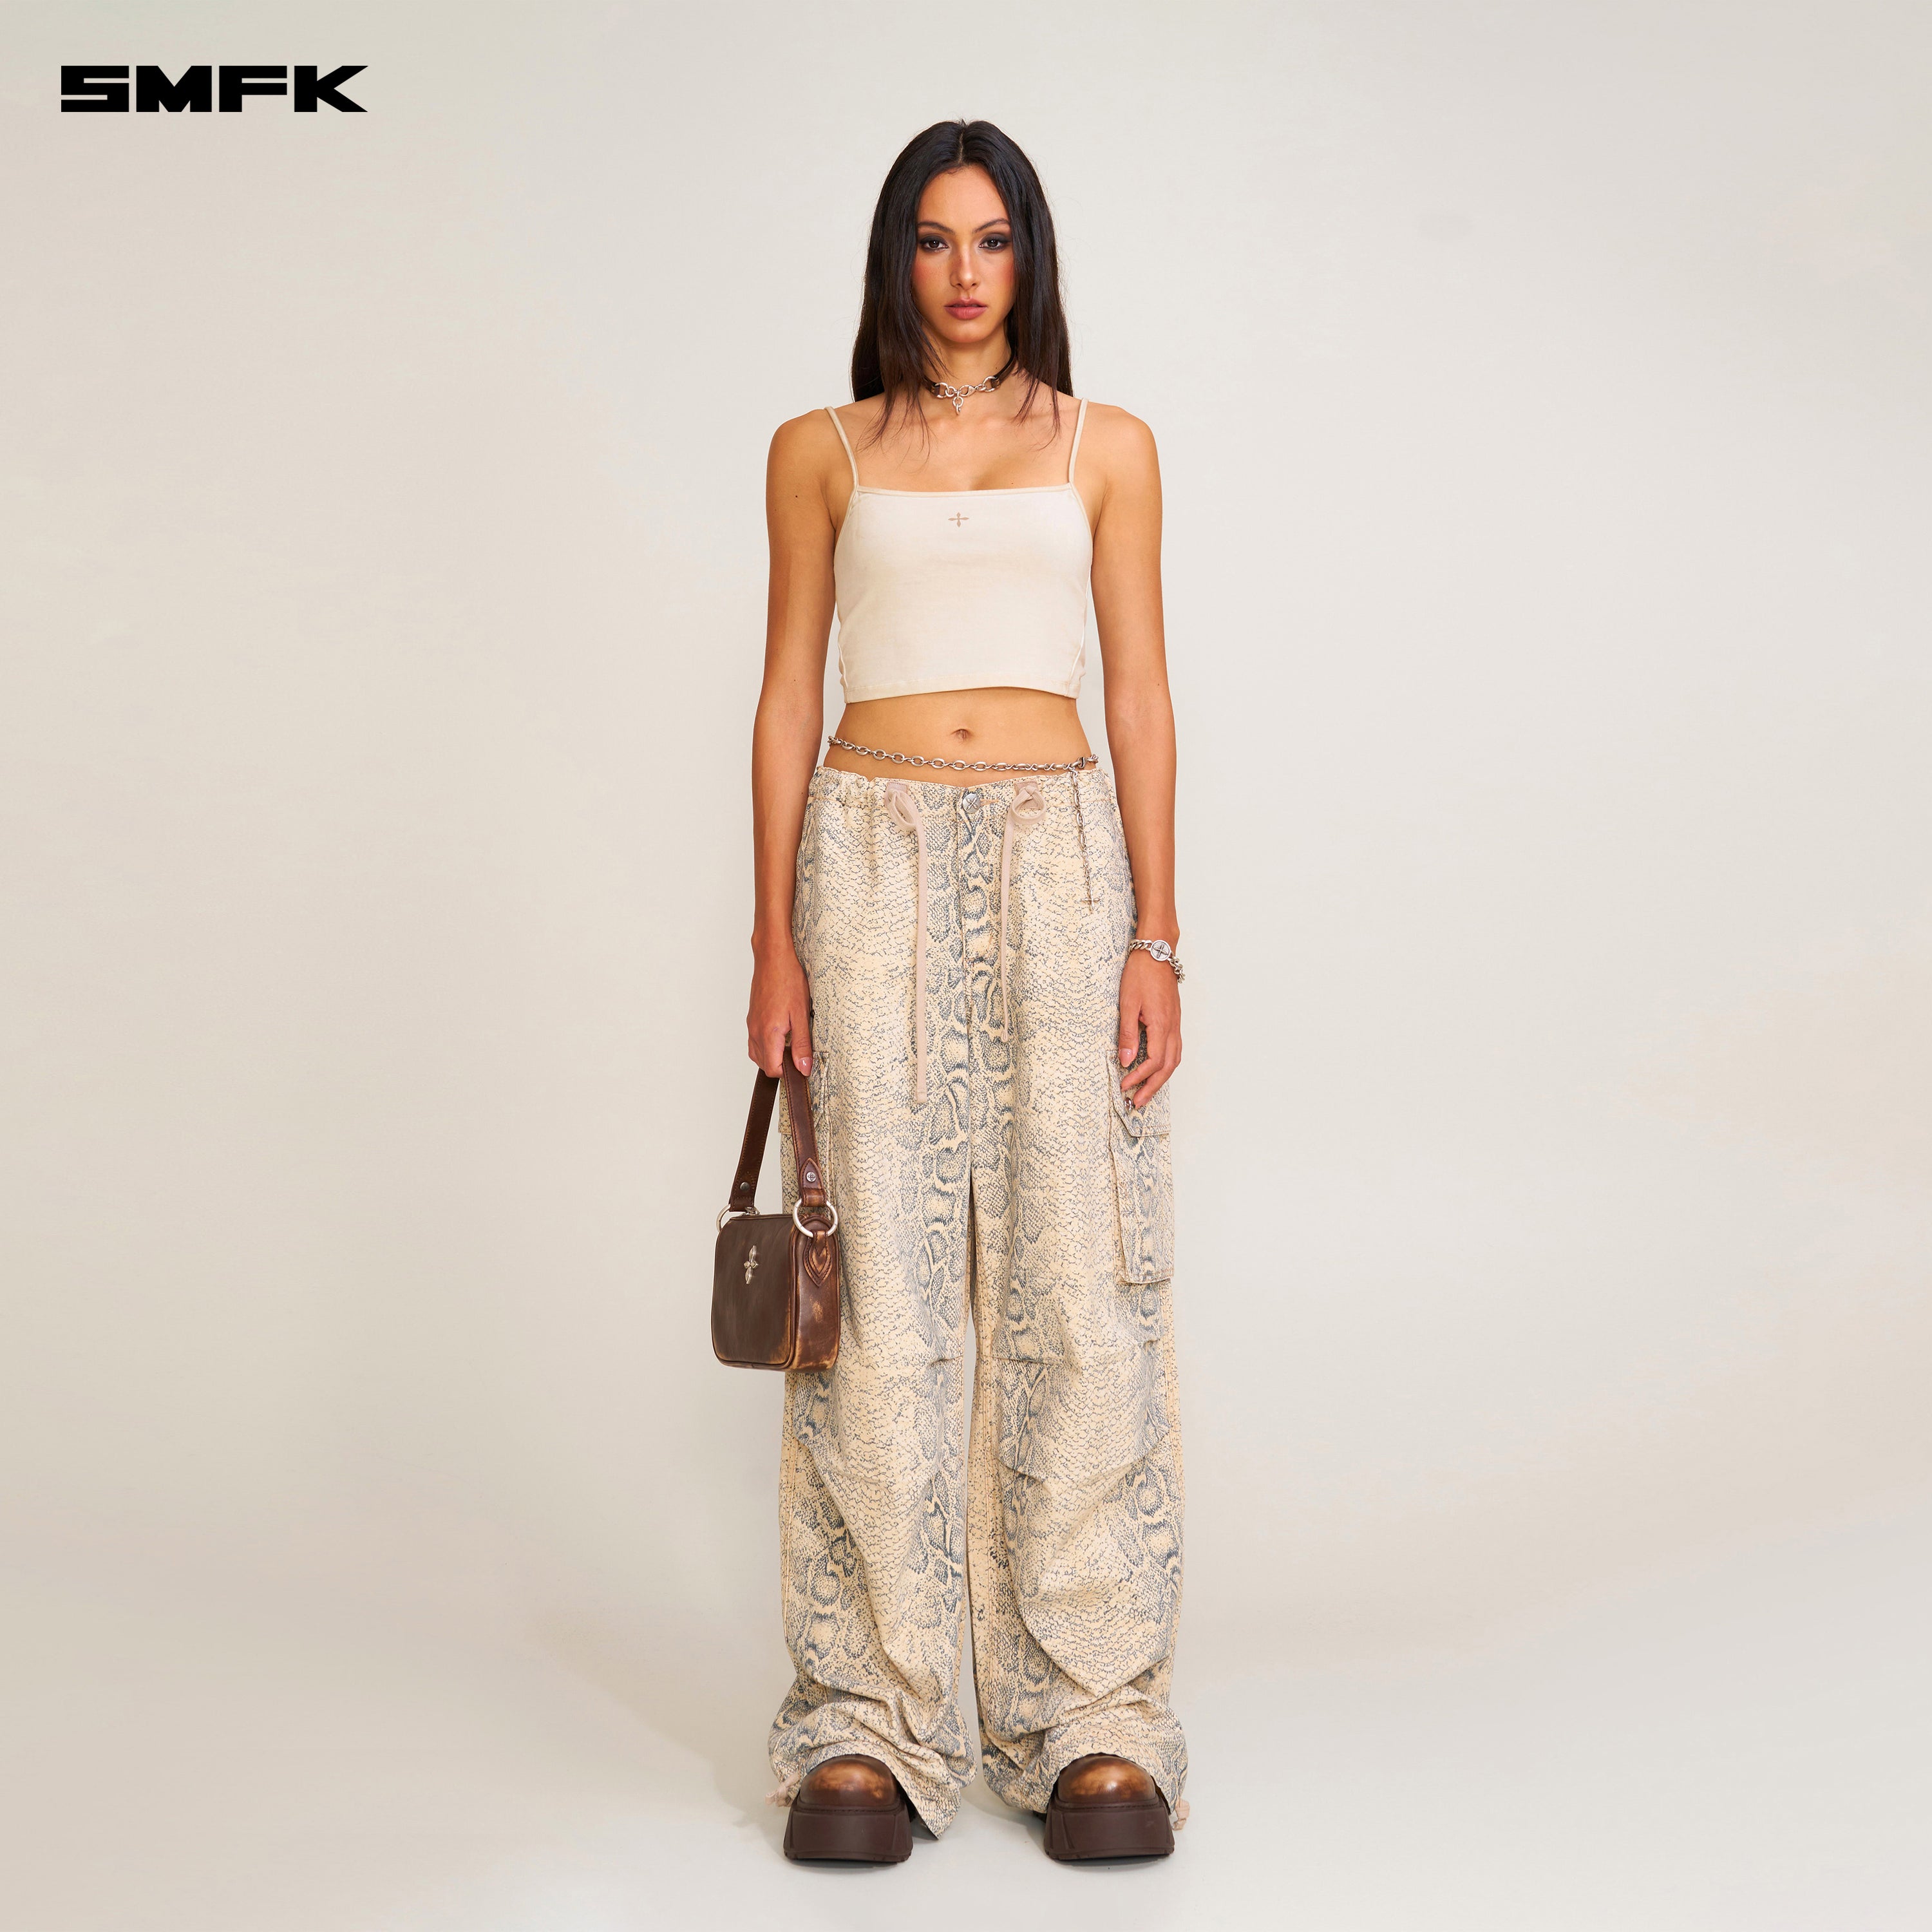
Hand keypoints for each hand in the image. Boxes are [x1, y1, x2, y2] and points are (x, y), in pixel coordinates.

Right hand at [748, 942, 812, 1076]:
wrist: (773, 958)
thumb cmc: (788, 980)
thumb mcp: (801, 1014)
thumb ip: (802, 1044)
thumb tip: (804, 1068)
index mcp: (768, 1033)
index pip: (773, 1069)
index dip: (788, 1073)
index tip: (801, 1066)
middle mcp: (755, 1031)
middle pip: (764, 1065)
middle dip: (781, 1066)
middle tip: (799, 1054)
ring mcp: (751, 1024)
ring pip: (757, 1054)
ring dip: (773, 1056)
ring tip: (790, 1045)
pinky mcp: (752, 1018)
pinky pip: (755, 1041)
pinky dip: (766, 1046)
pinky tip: (780, 1035)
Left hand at [1118, 947, 1180, 1109]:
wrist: (1156, 952)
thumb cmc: (1141, 974)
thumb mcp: (1127, 1004)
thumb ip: (1127, 1034)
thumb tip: (1126, 1061)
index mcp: (1161, 1024)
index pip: (1153, 1062)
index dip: (1139, 1078)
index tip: (1125, 1087)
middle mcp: (1173, 1027)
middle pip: (1168, 1067)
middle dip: (1152, 1087)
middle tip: (1137, 1103)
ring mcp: (1176, 1024)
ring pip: (1174, 1060)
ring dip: (1160, 1079)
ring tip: (1146, 1092)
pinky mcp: (1174, 1020)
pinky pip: (1175, 1049)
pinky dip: (1166, 1065)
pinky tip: (1156, 1069)